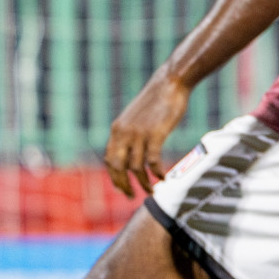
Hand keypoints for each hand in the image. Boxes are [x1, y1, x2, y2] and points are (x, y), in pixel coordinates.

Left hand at [104, 73, 188, 197]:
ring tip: (152, 190)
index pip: (109, 160)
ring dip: (144, 183)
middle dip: (123, 185)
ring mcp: (138, 134)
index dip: (114, 176)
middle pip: (118, 167)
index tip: (122, 188)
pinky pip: (152, 160)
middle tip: (132, 196)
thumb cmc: (156, 101)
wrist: (169, 83)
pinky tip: (164, 178)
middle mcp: (123, 133)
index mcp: (117, 130)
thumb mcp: (135, 118)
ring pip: (136, 167)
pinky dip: (157, 172)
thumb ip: (130, 134)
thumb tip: (132, 150)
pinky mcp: (155, 134)